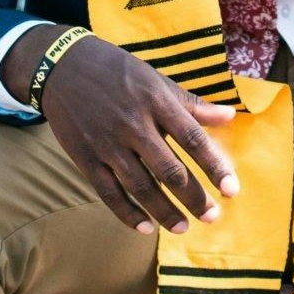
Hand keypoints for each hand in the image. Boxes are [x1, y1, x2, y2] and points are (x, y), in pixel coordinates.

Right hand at [21, 31, 239, 234]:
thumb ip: (191, 104)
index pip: (193, 139)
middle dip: (193, 197)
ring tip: (183, 227)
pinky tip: (144, 228)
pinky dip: (127, 213)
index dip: (214, 167)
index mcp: (156, 102)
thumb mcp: (156, 80)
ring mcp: (107, 143)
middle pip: (169, 170)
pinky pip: (108, 192)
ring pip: (140, 186)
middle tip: (212, 217)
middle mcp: (133, 124)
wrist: (61, 66)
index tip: (232, 190)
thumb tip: (230, 116)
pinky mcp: (85, 157)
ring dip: (164, 212)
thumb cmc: (117, 71)